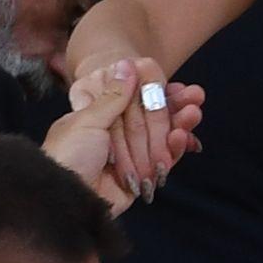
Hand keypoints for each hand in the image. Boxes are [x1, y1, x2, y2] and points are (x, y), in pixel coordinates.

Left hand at [43, 61, 202, 213]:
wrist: (66, 198)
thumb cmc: (68, 155)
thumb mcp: (88, 120)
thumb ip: (114, 96)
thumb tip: (127, 64)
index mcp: (98, 119)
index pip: (135, 101)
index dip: (158, 92)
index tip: (179, 85)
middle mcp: (114, 137)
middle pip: (151, 119)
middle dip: (174, 109)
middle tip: (196, 97)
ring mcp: (128, 159)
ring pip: (160, 140)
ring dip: (178, 126)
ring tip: (194, 114)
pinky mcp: (139, 180)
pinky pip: (161, 163)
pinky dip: (174, 150)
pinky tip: (182, 136)